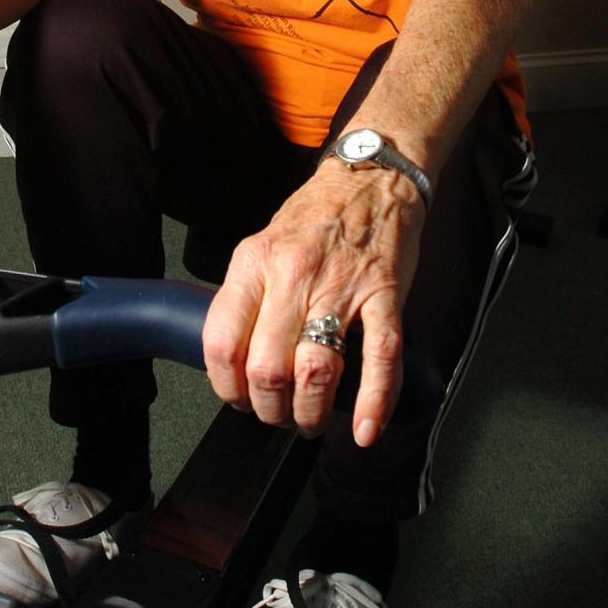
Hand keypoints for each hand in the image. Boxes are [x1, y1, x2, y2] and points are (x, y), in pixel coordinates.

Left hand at [201, 160, 424, 444]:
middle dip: (270, 408)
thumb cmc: (315, 216)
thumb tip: (234, 354)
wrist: (371, 177)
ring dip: (311, 412)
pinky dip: (373, 403)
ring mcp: (341, 286)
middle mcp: (293, 275)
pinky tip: (364, 429)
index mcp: (255, 262)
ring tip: (311, 420)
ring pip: (317, 371)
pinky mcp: (384, 295)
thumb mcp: (263, 244)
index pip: (222, 342)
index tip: (238, 399)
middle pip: (267, 368)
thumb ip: (248, 294)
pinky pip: (380, 358)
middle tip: (278, 414)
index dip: (227, 386)